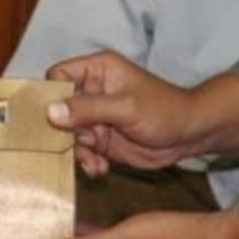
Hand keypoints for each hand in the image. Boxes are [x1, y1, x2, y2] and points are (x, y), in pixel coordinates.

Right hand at [47, 51, 202, 176]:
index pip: (58, 75)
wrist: (189, 136)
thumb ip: (88, 108)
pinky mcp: (100, 139)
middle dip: (62, 131)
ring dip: (76, 151)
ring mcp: (94, 117)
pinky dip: (87, 161)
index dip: (50, 95)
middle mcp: (91, 92)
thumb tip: (51, 111)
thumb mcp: (125, 107)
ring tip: (93, 161)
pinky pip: (81, 151)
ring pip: (66, 134)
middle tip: (71, 147)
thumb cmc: (164, 110)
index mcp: (96, 70)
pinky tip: (101, 168)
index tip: (49, 118)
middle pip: (57, 108)